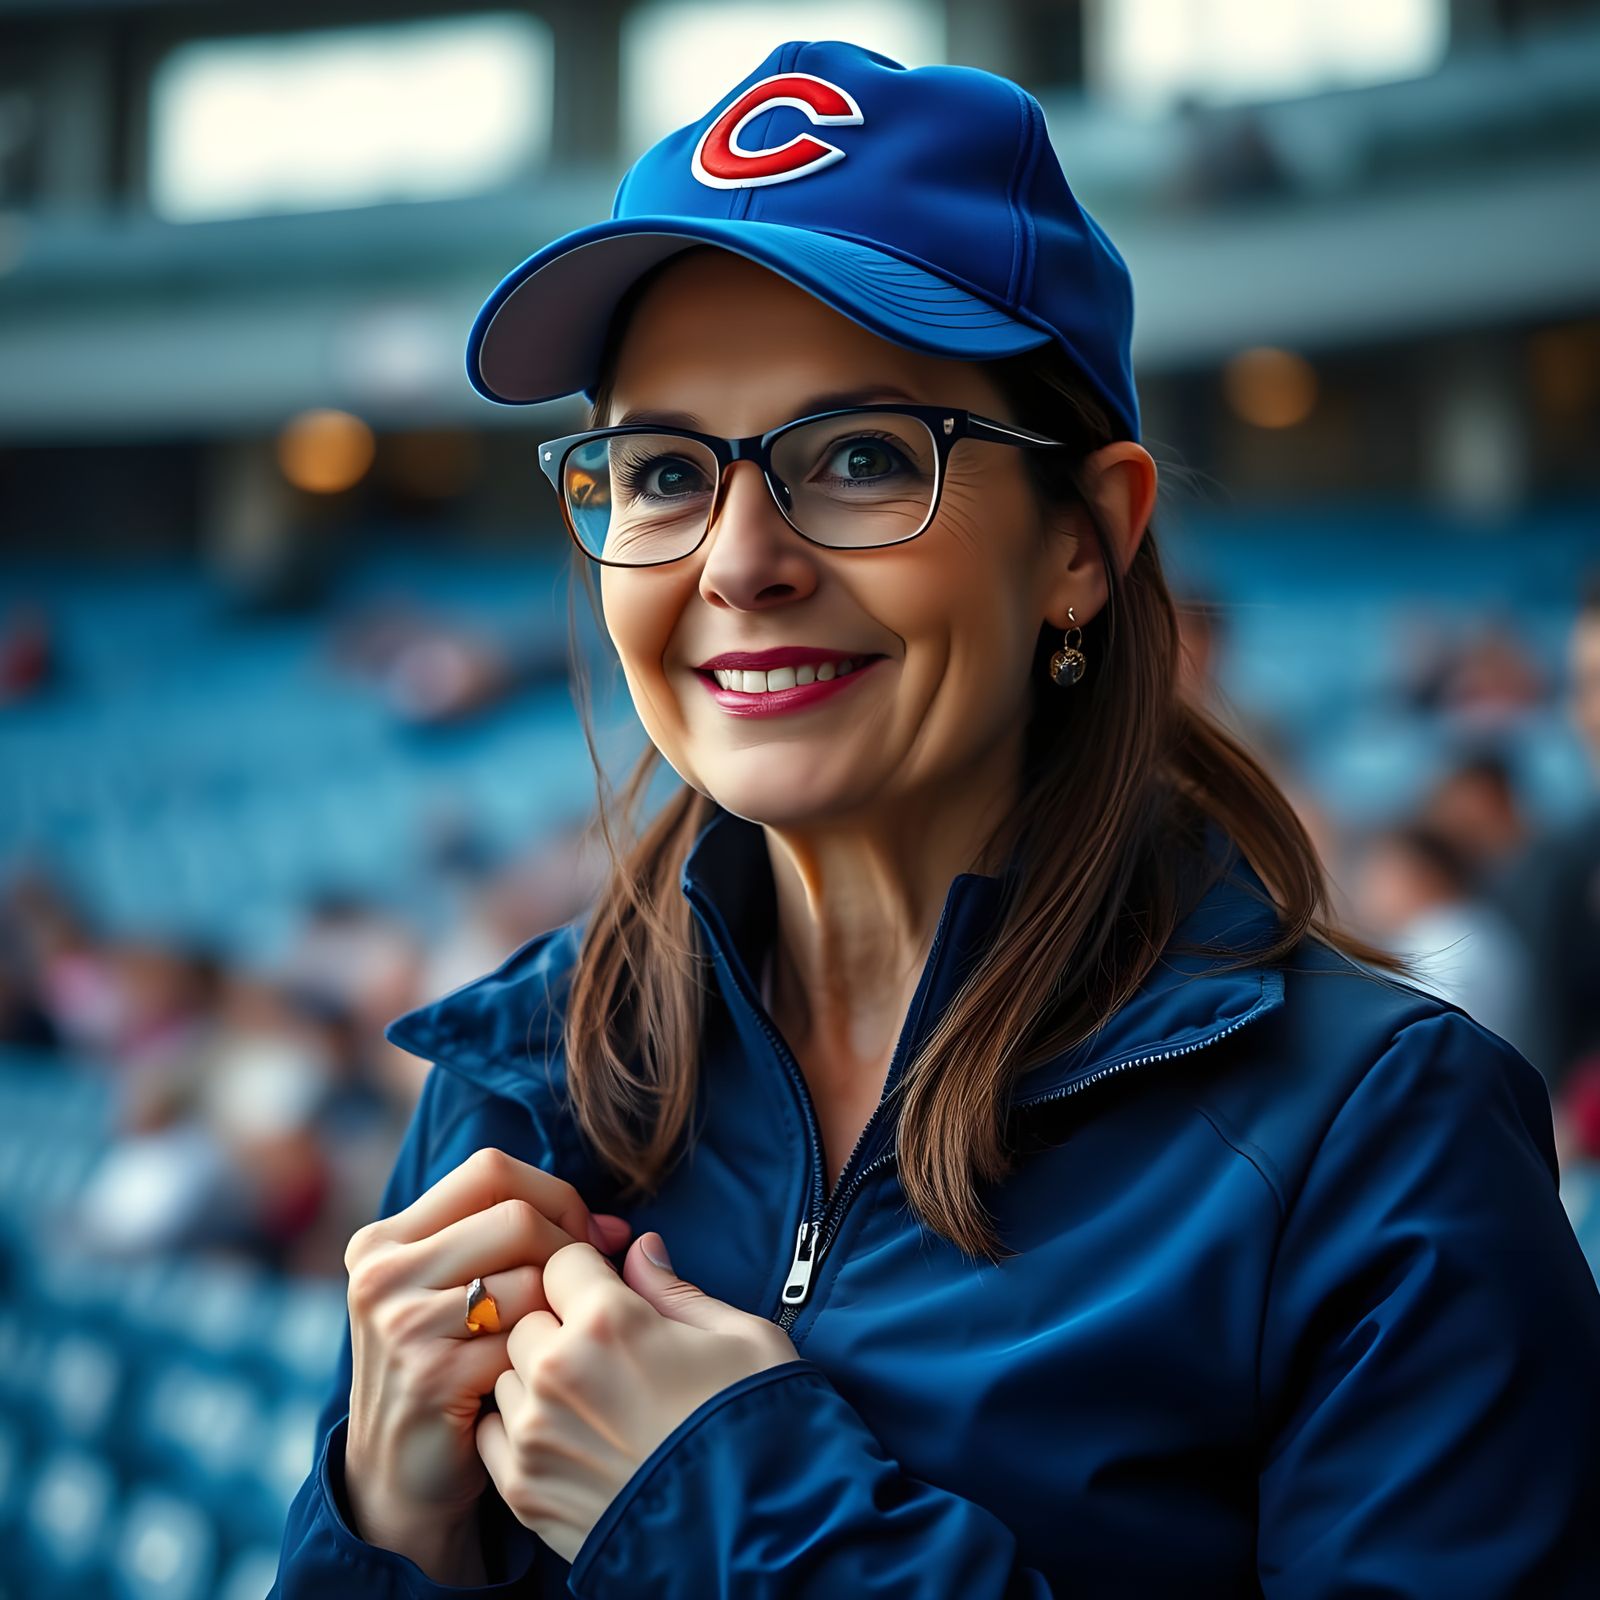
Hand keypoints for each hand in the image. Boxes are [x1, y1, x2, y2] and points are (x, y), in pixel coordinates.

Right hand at [341, 1147, 632, 1575]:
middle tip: (585, 1292)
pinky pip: (526, 1338)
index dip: (553, 1194)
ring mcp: (400, 1324)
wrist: (399, 1477)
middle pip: (515, 1217)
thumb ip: (516, 1240)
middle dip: (568, 1249)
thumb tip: (617, 1229)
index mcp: (386, 1240)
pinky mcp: (430, 1376)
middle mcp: (382, 1273)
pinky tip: (538, 1379)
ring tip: (561, 1337)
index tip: (585, 1236)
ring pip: (528, 1276)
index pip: (491, 1170)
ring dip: (562, 1307)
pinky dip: (547, 1354)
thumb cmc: (451, 1367)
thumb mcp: (455, 1290)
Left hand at [475, 1231, 799, 1564]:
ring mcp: (534, 1436)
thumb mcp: (740, 1335)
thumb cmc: (758, 1427)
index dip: (590, 1271)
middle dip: (560, 1323)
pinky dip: (521, 1428)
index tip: (610, 1292)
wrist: (758, 1537)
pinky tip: (569, 1436)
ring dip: (537, 1377)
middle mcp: (557, 1372)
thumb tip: (640, 1251)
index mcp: (608, 1321)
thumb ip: (675, 1288)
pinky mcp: (523, 1491)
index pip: (562, 1259)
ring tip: (594, 1401)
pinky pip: (493, 1432)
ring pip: (508, 1374)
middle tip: (608, 1352)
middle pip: (527, 1315)